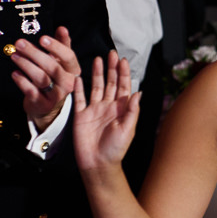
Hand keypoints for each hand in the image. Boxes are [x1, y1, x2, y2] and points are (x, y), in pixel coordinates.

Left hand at [10, 26, 82, 129]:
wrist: (47, 104)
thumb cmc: (53, 78)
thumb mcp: (60, 62)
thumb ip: (62, 45)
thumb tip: (62, 28)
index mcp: (73, 70)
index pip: (68, 57)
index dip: (56, 47)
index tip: (42, 38)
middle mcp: (67, 83)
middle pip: (52, 66)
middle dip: (34, 53)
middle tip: (20, 43)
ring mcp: (56, 95)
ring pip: (41, 78)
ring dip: (26, 65)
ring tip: (14, 56)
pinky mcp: (43, 103)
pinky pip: (31, 91)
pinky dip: (22, 81)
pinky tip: (15, 73)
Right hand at [73, 52, 141, 176]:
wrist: (98, 164)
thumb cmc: (116, 149)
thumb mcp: (128, 129)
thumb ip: (132, 110)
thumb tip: (138, 92)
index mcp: (121, 109)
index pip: (124, 87)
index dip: (123, 73)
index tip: (123, 60)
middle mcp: (108, 106)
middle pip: (110, 83)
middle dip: (111, 68)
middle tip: (111, 53)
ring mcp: (94, 110)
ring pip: (96, 87)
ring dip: (97, 73)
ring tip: (97, 59)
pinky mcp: (81, 116)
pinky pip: (79, 99)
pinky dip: (78, 88)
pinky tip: (78, 77)